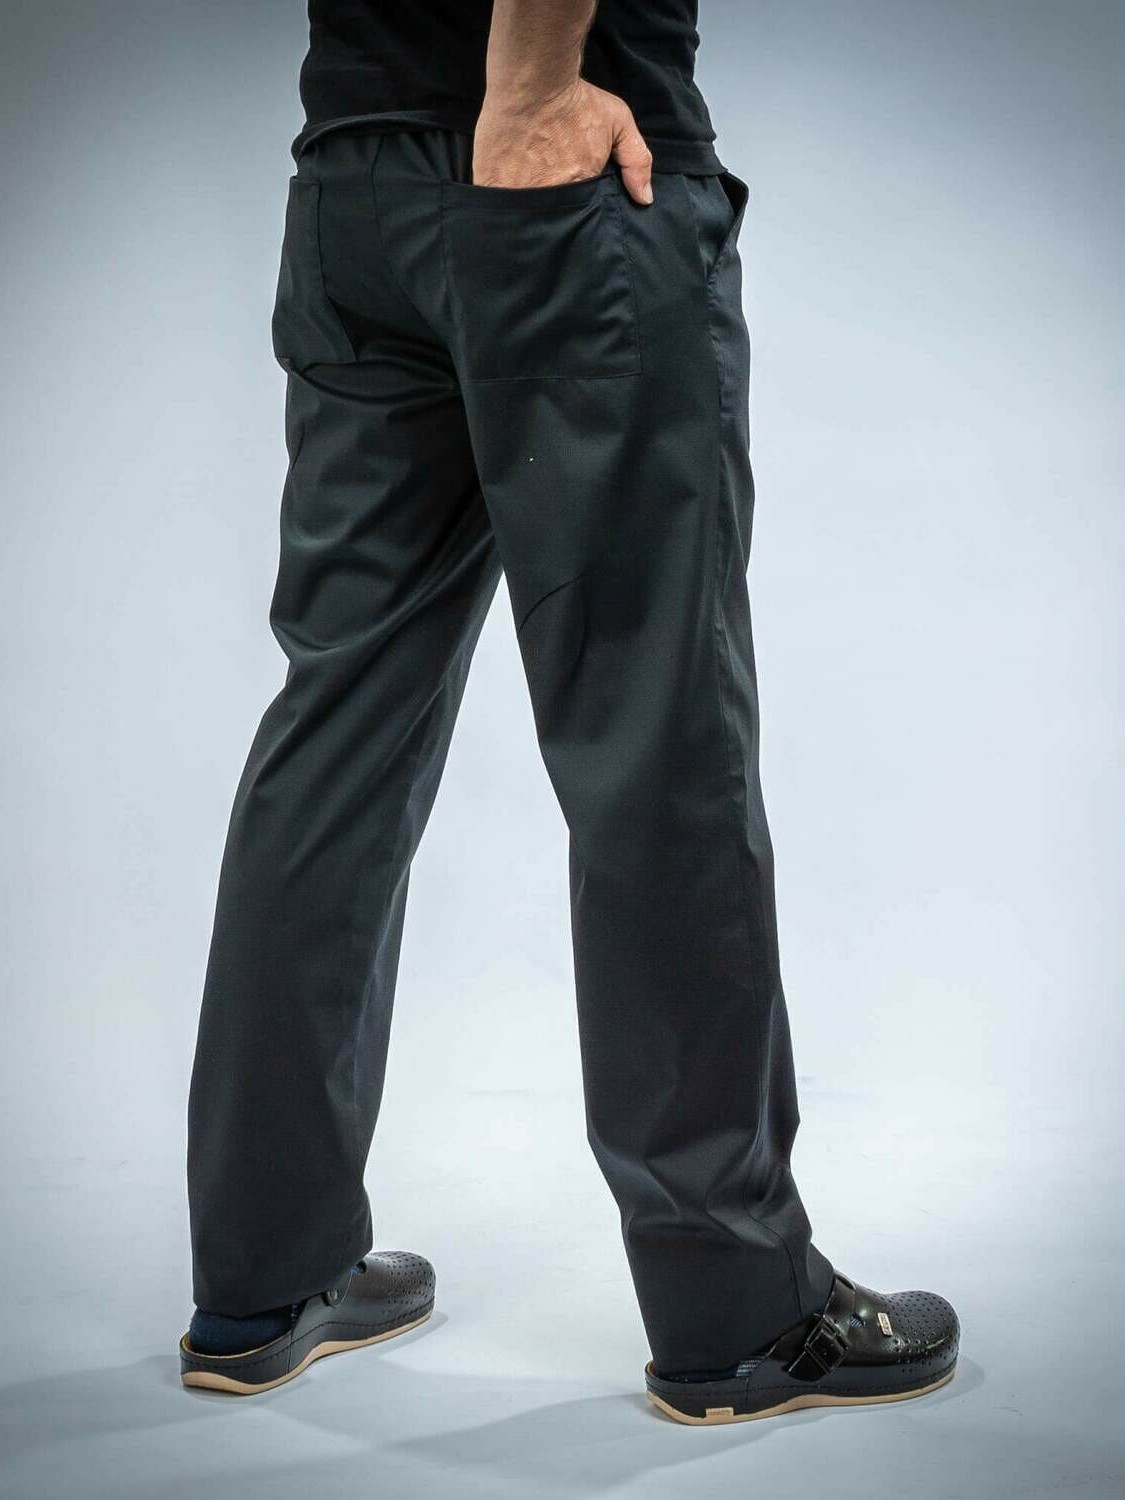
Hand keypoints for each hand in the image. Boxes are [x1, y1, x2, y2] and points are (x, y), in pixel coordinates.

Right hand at [472, 79, 653, 204]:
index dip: (577, 212)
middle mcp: (549, 196)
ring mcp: (517, 192)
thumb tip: (645, 198)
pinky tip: (503, 198)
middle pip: (550, 221)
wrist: (532, 80)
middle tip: (549, 199)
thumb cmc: (574, 100)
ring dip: (524, 215)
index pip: (580, 215)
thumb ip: (637, 160)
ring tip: (525, 200)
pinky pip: (494, 207)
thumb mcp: (617, 121)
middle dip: (552, 218)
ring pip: (522, 218)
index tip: (572, 203)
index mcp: (580, 187)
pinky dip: (499, 209)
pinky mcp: (490, 183)